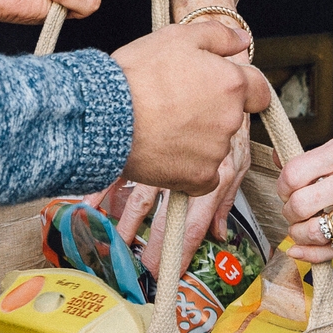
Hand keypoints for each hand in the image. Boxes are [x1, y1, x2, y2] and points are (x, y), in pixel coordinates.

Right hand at [92, 117, 251, 272]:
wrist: (211, 63)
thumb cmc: (229, 113)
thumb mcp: (239, 153)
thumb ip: (227, 195)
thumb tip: (219, 233)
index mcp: (215, 174)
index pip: (196, 221)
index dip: (185, 249)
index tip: (175, 269)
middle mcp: (187, 168)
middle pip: (167, 216)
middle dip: (155, 246)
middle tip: (146, 267)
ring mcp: (164, 154)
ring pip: (141, 196)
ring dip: (127, 222)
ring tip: (116, 242)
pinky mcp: (146, 139)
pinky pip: (122, 169)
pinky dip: (105, 187)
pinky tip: (92, 203)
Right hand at [113, 22, 267, 194]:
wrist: (104, 116)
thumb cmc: (138, 74)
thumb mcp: (177, 37)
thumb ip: (218, 35)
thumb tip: (243, 40)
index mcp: (232, 84)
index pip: (259, 90)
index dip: (241, 87)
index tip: (219, 89)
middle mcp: (231, 119)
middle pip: (232, 117)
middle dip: (212, 111)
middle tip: (176, 103)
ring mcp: (216, 151)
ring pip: (215, 145)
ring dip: (198, 138)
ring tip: (164, 125)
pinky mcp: (199, 178)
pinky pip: (204, 176)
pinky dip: (189, 167)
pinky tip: (167, 151)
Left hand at [275, 128, 332, 263]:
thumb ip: (323, 156)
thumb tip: (279, 163)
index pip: (295, 173)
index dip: (282, 187)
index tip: (286, 191)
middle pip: (301, 204)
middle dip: (289, 213)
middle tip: (293, 213)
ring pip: (318, 231)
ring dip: (300, 236)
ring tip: (302, 232)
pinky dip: (316, 255)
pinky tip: (306, 252)